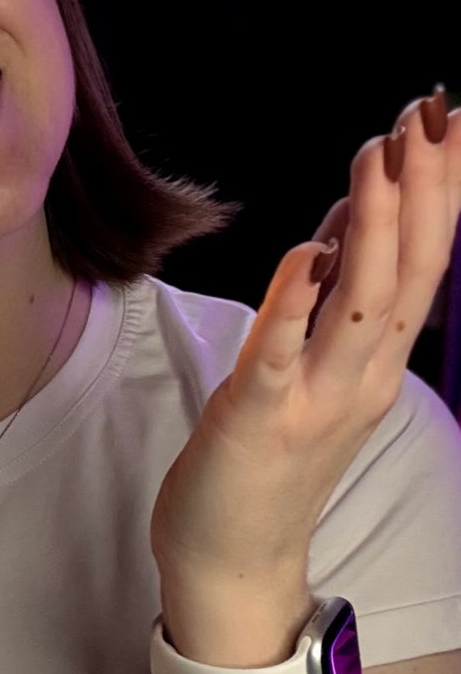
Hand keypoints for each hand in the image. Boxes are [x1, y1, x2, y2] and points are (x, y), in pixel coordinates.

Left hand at [149, 88, 460, 590]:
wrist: (234, 560)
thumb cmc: (271, 457)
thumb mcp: (318, 365)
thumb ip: (332, 295)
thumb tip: (346, 218)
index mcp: (381, 360)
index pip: (425, 261)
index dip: (441, 189)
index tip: (445, 117)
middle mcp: (365, 376)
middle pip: (409, 271)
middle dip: (423, 188)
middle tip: (430, 112)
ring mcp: (316, 398)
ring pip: (360, 303)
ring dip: (371, 225)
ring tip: (379, 154)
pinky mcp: (258, 417)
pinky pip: (282, 352)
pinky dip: (295, 300)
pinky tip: (304, 249)